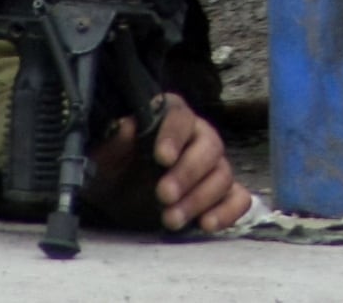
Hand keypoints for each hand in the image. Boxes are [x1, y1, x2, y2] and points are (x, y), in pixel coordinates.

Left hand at [87, 95, 250, 233]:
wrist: (118, 202)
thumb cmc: (113, 172)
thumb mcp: (104, 160)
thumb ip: (114, 144)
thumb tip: (126, 126)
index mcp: (170, 120)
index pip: (181, 117)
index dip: (174, 135)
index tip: (162, 157)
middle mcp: (198, 137)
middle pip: (210, 146)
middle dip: (188, 173)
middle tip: (164, 196)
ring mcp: (213, 166)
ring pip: (223, 174)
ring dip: (199, 199)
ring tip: (171, 220)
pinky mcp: (221, 194)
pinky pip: (239, 198)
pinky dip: (228, 211)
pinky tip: (206, 224)